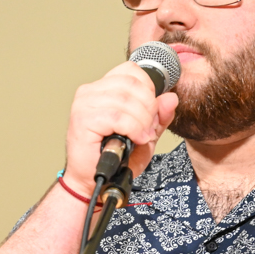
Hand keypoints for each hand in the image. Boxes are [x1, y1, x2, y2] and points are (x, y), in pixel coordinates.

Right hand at [63, 62, 178, 195]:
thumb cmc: (115, 159)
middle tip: (149, 128)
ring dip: (142, 122)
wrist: (94, 183)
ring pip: (127, 100)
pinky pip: (118, 117)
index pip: (131, 70)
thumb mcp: (145, 134)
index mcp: (102, 89)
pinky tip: (134, 139)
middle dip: (149, 107)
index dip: (148, 87)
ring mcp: (85, 104)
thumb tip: (171, 98)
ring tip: (141, 137)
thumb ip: (158, 116)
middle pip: (132, 83)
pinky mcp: (83, 120)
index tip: (151, 110)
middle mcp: (90, 92)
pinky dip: (133, 129)